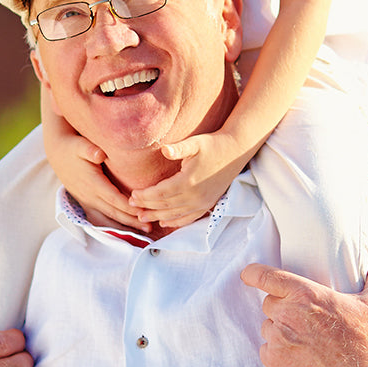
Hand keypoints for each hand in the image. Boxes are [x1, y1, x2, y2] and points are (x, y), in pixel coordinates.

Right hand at [50, 132, 144, 231]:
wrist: (57, 153)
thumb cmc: (73, 148)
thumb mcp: (80, 145)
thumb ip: (90, 149)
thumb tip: (99, 154)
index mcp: (92, 182)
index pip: (113, 198)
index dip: (129, 207)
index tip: (144, 211)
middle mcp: (89, 195)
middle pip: (113, 212)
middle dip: (132, 221)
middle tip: (150, 227)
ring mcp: (86, 201)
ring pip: (108, 218)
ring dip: (125, 226)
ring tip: (143, 232)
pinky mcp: (85, 203)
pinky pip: (100, 218)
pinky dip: (114, 225)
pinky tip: (127, 230)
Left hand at [129, 131, 246, 224]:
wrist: (235, 151)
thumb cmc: (213, 144)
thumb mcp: (195, 143)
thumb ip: (178, 148)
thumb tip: (164, 149)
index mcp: (188, 181)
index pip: (160, 193)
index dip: (145, 196)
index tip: (132, 195)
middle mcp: (195, 196)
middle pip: (165, 206)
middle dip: (147, 207)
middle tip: (132, 207)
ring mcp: (202, 202)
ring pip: (175, 214)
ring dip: (158, 217)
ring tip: (143, 218)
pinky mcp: (208, 204)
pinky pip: (189, 218)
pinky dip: (176, 222)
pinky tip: (166, 223)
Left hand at [240, 257, 367, 366]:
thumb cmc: (366, 345)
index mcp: (306, 294)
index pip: (267, 276)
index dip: (254, 273)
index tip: (249, 274)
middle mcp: (288, 314)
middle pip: (270, 302)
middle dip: (283, 307)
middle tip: (305, 319)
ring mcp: (279, 338)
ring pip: (268, 325)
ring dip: (280, 329)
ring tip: (305, 339)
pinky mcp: (275, 361)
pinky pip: (266, 348)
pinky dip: (277, 350)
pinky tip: (297, 355)